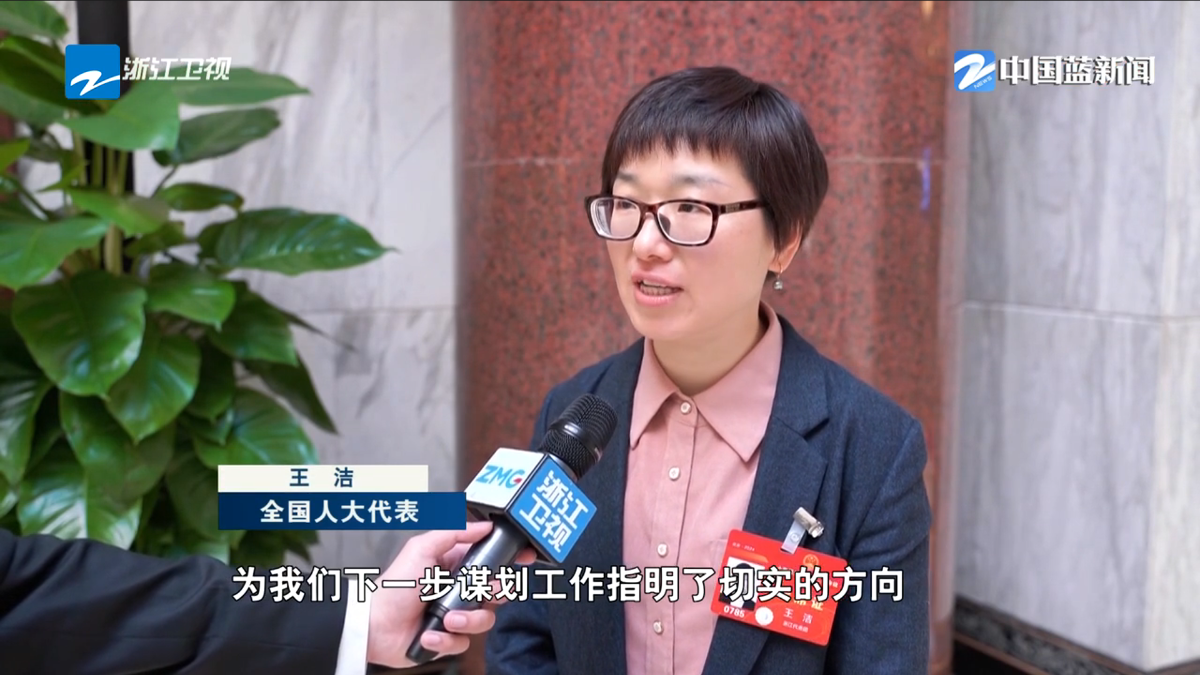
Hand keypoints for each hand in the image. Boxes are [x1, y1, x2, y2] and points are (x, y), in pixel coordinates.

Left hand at [365, 520, 534, 667]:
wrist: (374, 626)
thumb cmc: (393, 587)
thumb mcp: (422, 549)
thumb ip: (453, 533)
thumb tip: (483, 525)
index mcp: (455, 564)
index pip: (491, 558)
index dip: (509, 558)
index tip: (523, 557)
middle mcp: (459, 589)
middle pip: (497, 591)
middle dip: (493, 593)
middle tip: (481, 592)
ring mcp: (455, 614)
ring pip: (485, 620)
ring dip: (467, 620)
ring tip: (445, 618)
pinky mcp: (448, 638)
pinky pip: (464, 643)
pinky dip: (446, 639)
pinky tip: (429, 633)